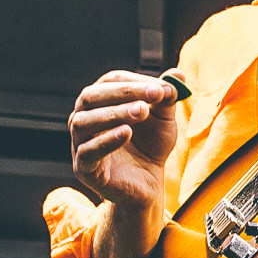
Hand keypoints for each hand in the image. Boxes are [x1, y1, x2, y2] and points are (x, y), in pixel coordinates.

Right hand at [68, 70, 183, 212]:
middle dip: (123, 93)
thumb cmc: (150, 145)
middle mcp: (83, 118)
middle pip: (91, 97)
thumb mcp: (164, 119)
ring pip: (84, 122)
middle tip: (154, 95)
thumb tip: (177, 74)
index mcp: (100, 101)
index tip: (162, 87)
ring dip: (114, 113)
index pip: (109, 81)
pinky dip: (106, 140)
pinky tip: (127, 133)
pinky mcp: (83, 168)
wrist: (148, 183)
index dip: (135, 82)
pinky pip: (87, 152)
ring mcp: (79, 143)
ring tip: (142, 111)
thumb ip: (167, 97)